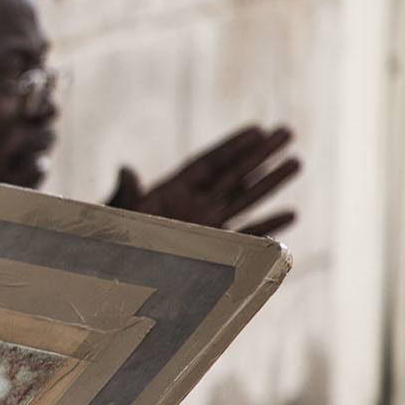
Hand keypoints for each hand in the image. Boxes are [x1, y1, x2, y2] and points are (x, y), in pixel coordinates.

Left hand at [108, 123, 300, 238]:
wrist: (113, 275)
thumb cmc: (107, 242)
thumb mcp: (116, 215)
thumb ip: (125, 194)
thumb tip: (126, 170)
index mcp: (170, 191)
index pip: (208, 163)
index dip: (232, 146)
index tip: (258, 129)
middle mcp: (193, 206)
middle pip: (232, 175)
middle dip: (260, 155)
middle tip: (288, 131)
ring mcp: (205, 227)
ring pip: (243, 201)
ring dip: (270, 183)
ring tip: (297, 162)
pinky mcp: (212, 251)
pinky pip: (244, 236)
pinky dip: (266, 227)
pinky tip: (291, 214)